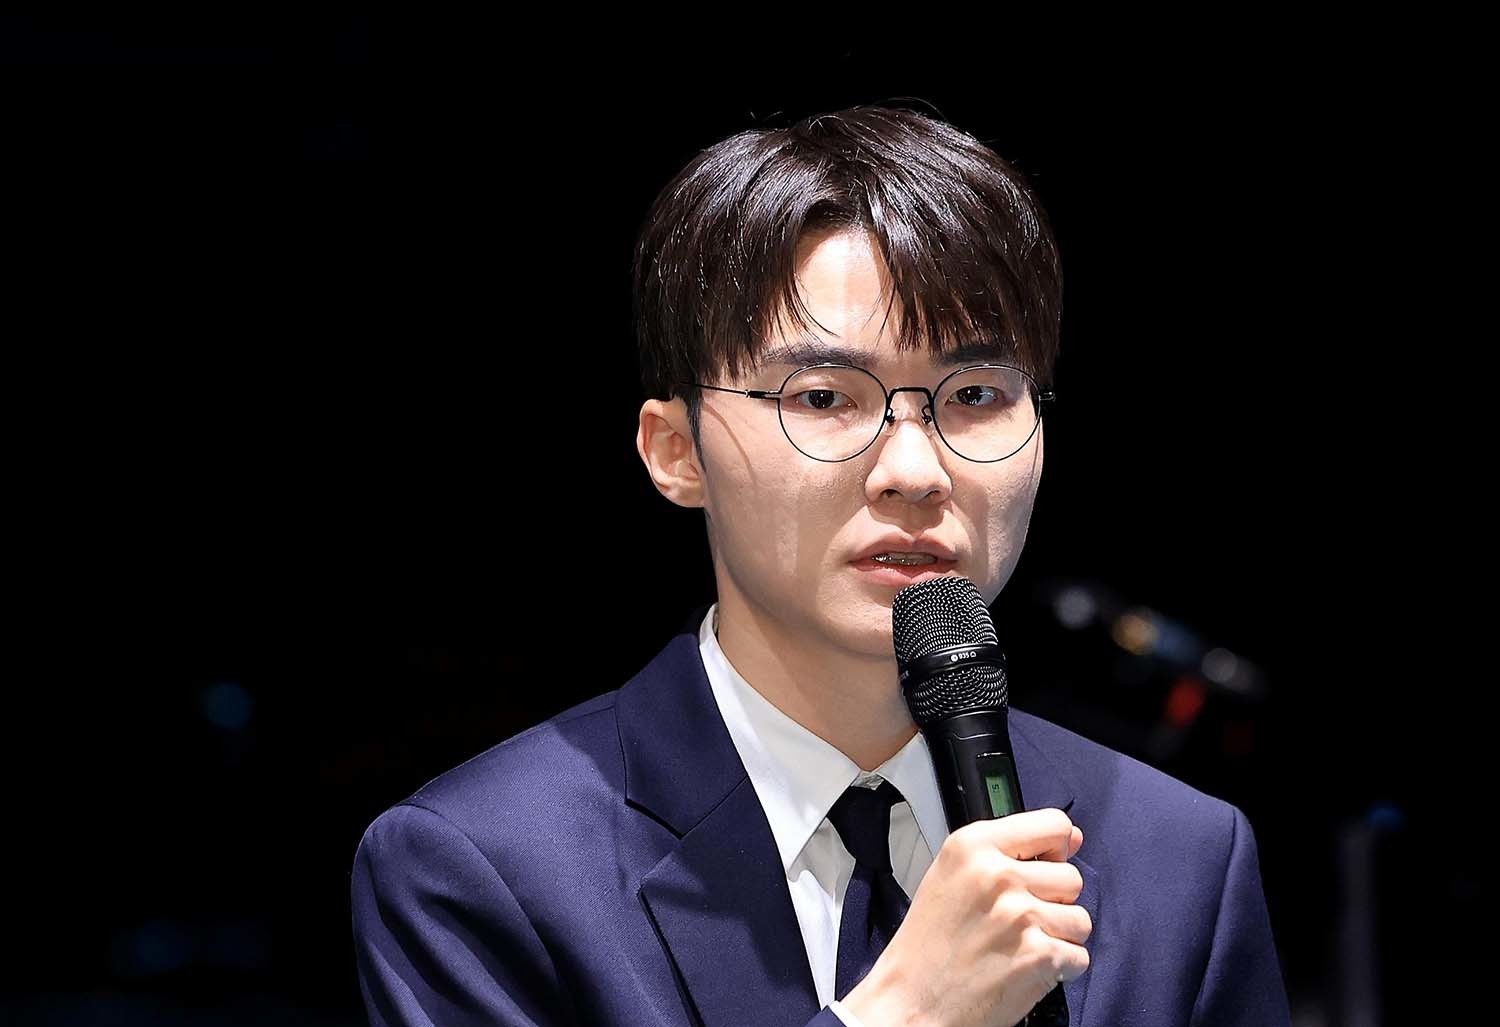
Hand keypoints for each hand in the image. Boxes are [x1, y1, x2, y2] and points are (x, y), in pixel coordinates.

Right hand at [841, 808, 1089, 1026]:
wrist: (911, 1002)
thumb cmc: (928, 946)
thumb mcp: (953, 877)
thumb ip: (1010, 852)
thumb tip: (1073, 838)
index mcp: (972, 846)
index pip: (1053, 825)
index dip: (1057, 849)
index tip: (1045, 866)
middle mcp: (998, 874)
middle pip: (1071, 876)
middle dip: (1054, 902)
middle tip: (1018, 922)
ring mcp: (1021, 915)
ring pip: (1080, 918)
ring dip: (1059, 937)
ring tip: (1021, 947)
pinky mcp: (1038, 955)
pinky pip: (1079, 956)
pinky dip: (1060, 969)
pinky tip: (1025, 969)